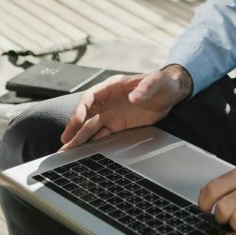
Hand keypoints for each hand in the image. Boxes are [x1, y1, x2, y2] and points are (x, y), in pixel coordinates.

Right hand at [58, 65, 191, 150]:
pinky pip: (101, 134)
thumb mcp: (156, 82)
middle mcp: (108, 101)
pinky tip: (83, 152)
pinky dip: (92, 143)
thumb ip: (146, 88)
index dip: (83, 107)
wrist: (170, 93)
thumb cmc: (161, 83)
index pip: (91, 96)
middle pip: (86, 113)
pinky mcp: (117, 125)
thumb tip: (134, 98)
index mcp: (112, 87)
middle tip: (65, 140)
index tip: (79, 117)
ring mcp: (111, 113)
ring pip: (90, 126)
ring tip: (66, 151)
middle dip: (74, 126)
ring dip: (79, 138)